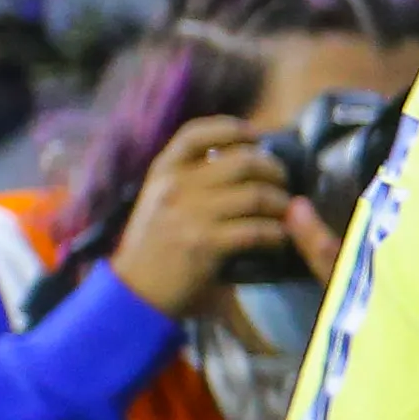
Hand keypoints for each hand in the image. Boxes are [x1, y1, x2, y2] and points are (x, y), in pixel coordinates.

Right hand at [110, 116, 304, 318]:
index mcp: (163, 171)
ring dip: (280, 204)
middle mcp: (176, 186)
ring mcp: (191, 214)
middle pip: (242, 161)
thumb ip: (189, 180)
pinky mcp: (206, 244)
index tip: (256, 137)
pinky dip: (275, 234)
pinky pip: (256, 230)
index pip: (196, 133)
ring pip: (256, 196)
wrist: (134, 291)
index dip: (231, 128)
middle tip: (282, 183)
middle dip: (273, 170)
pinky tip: (278, 240)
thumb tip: (239, 161)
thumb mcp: (160, 200)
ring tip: (284, 213)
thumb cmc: (154, 245)